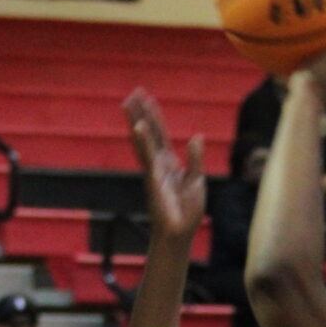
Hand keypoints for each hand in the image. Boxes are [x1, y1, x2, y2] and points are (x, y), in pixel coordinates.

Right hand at [124, 88, 204, 241]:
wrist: (180, 233)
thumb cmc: (188, 212)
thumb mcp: (197, 181)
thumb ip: (196, 159)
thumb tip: (197, 136)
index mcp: (169, 163)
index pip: (160, 134)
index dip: (155, 116)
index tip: (147, 99)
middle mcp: (158, 163)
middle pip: (148, 132)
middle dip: (141, 112)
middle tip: (133, 93)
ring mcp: (154, 170)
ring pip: (143, 140)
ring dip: (136, 121)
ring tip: (128, 102)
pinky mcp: (153, 179)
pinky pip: (147, 156)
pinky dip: (143, 141)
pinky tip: (138, 126)